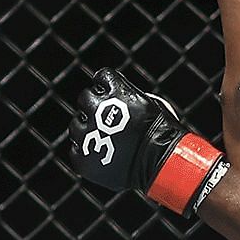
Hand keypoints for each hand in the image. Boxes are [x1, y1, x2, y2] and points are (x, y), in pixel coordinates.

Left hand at [64, 67, 228, 215]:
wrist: (160, 162)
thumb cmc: (163, 134)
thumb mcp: (152, 104)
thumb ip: (128, 98)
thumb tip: (118, 99)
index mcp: (115, 91)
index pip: (101, 77)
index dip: (106, 86)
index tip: (110, 94)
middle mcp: (96, 108)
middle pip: (85, 99)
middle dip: (94, 107)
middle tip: (105, 119)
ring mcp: (87, 134)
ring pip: (77, 125)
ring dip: (87, 130)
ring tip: (104, 141)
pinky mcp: (82, 158)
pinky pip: (77, 151)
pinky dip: (87, 154)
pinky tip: (103, 156)